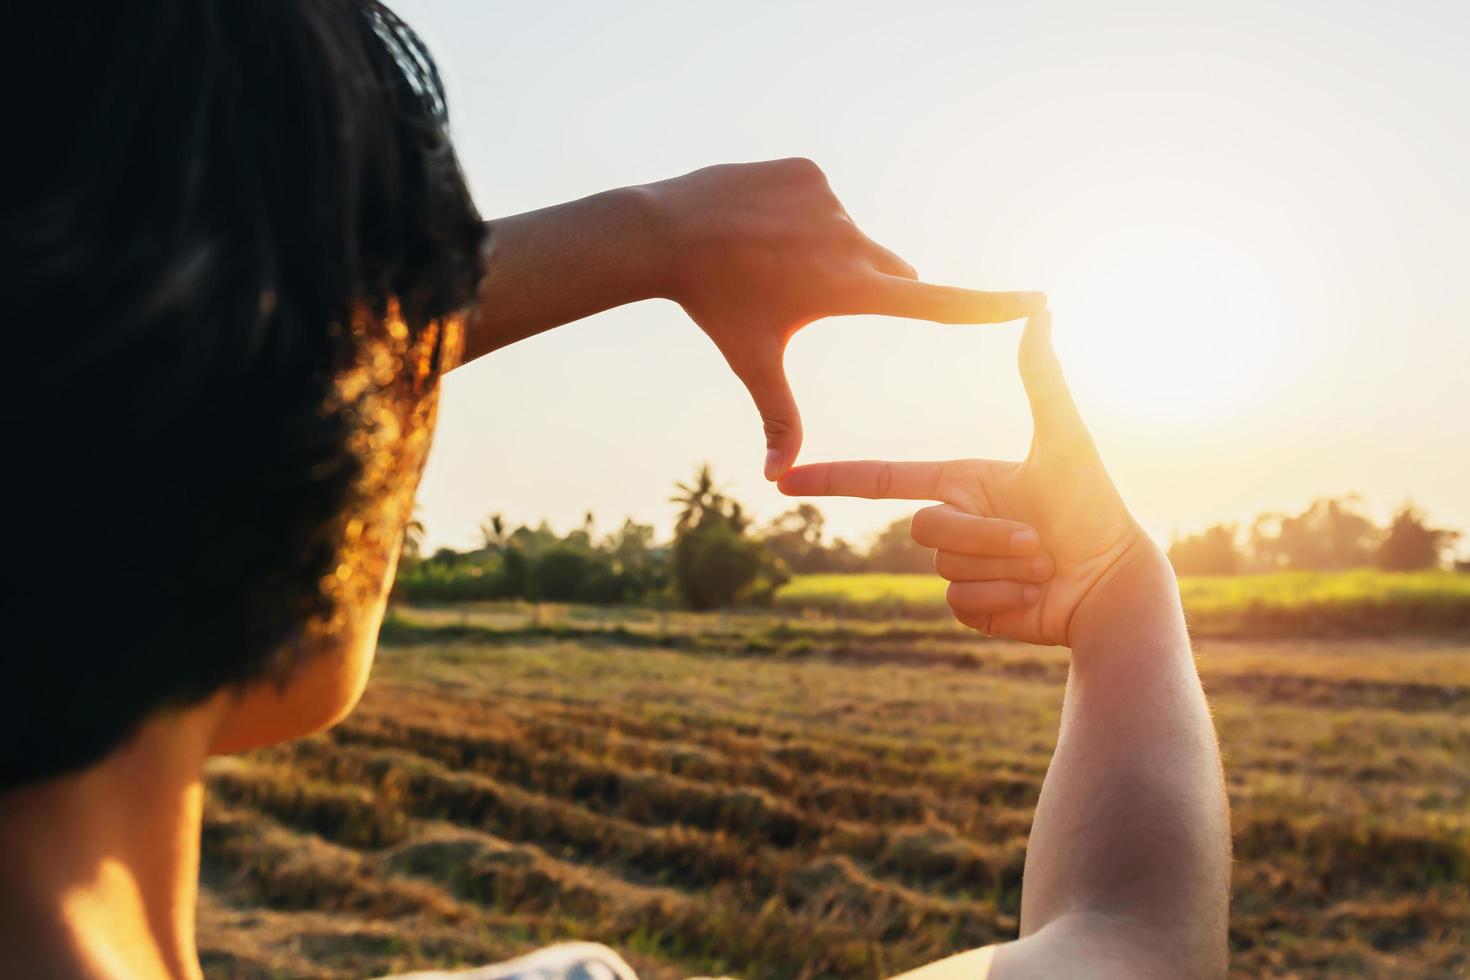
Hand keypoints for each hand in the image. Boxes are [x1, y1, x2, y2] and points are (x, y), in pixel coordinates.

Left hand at [643, 159, 1044, 479]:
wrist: (665, 232)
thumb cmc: (715, 306)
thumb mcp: (753, 361)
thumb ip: (778, 417)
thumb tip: (776, 478)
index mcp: (848, 289)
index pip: (934, 301)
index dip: (988, 305)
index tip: (1034, 300)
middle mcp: (849, 240)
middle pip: (890, 273)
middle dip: (870, 288)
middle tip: (810, 295)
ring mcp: (830, 200)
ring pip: (849, 236)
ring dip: (825, 251)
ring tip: (767, 258)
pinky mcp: (809, 171)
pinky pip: (821, 201)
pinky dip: (801, 215)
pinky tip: (758, 224)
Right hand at [776, 310, 1168, 646]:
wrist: (1114, 584)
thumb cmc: (1096, 509)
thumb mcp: (1065, 439)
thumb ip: (1042, 378)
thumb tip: (1039, 311)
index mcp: (962, 481)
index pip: (883, 479)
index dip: (832, 478)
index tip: (784, 478)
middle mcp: (955, 522)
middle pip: (925, 528)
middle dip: (984, 536)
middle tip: (1037, 541)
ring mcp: (959, 568)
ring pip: (944, 568)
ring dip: (1000, 568)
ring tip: (1045, 564)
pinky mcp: (971, 608)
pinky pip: (956, 603)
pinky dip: (1001, 600)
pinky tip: (1035, 597)